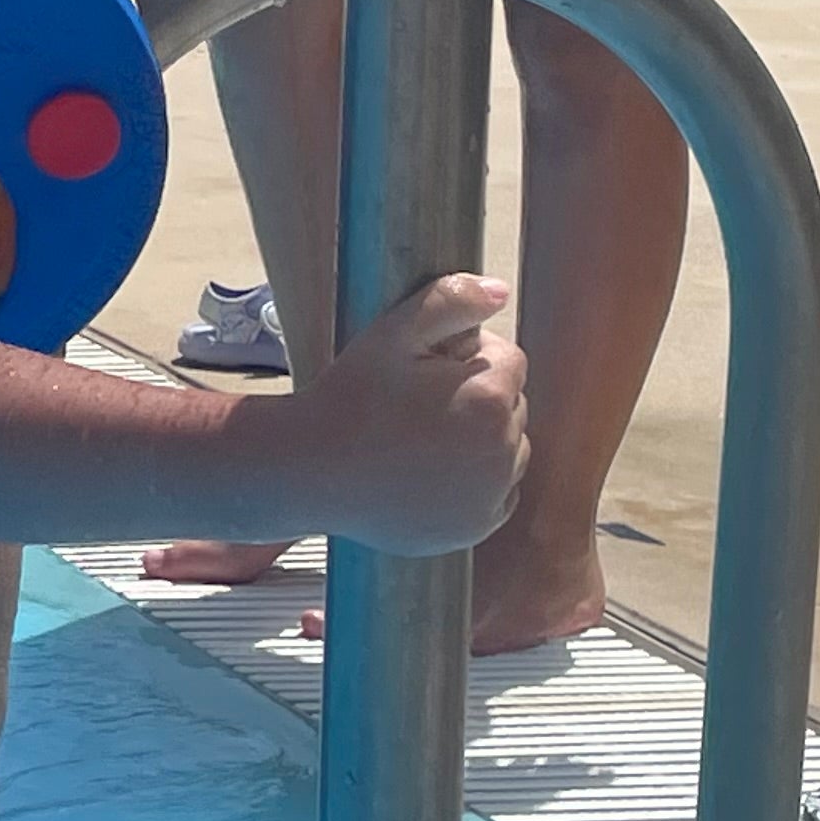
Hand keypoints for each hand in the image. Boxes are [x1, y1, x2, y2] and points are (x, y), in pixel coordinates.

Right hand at [283, 272, 526, 553]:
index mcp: (490, 400)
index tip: (425, 371)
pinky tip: (428, 473)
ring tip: (421, 441)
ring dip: (480, 441)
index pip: (508, 361)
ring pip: (508, 451)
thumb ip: (450, 300)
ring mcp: (490, 496)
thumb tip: (500, 291)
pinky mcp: (475, 529)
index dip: (466, 359)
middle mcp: (502, 452)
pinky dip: (474, 484)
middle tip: (417, 406)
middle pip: (511, 406)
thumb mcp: (391, 334)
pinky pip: (496, 495)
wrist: (308, 471)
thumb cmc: (348, 399)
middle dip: (476, 399)